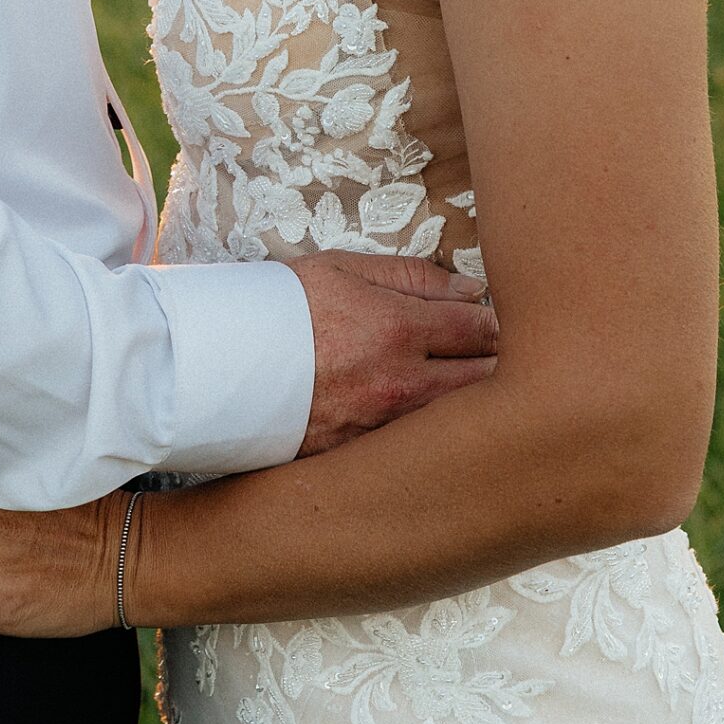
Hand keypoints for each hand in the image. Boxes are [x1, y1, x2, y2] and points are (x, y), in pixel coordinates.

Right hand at [293, 253, 497, 454]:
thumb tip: (471, 292)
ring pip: (462, 419)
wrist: (223, 364)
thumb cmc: (284, 306)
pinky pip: (424, 444)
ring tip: (465, 383)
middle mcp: (401, 385)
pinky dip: (437, 431)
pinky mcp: (368, 455)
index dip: (494, 321)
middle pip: (487, 382)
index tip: (489, 319)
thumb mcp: (343, 268)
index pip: (483, 329)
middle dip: (500, 365)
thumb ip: (413, 276)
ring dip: (474, 401)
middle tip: (491, 352)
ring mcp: (386, 427)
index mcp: (399, 329)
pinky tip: (428, 416)